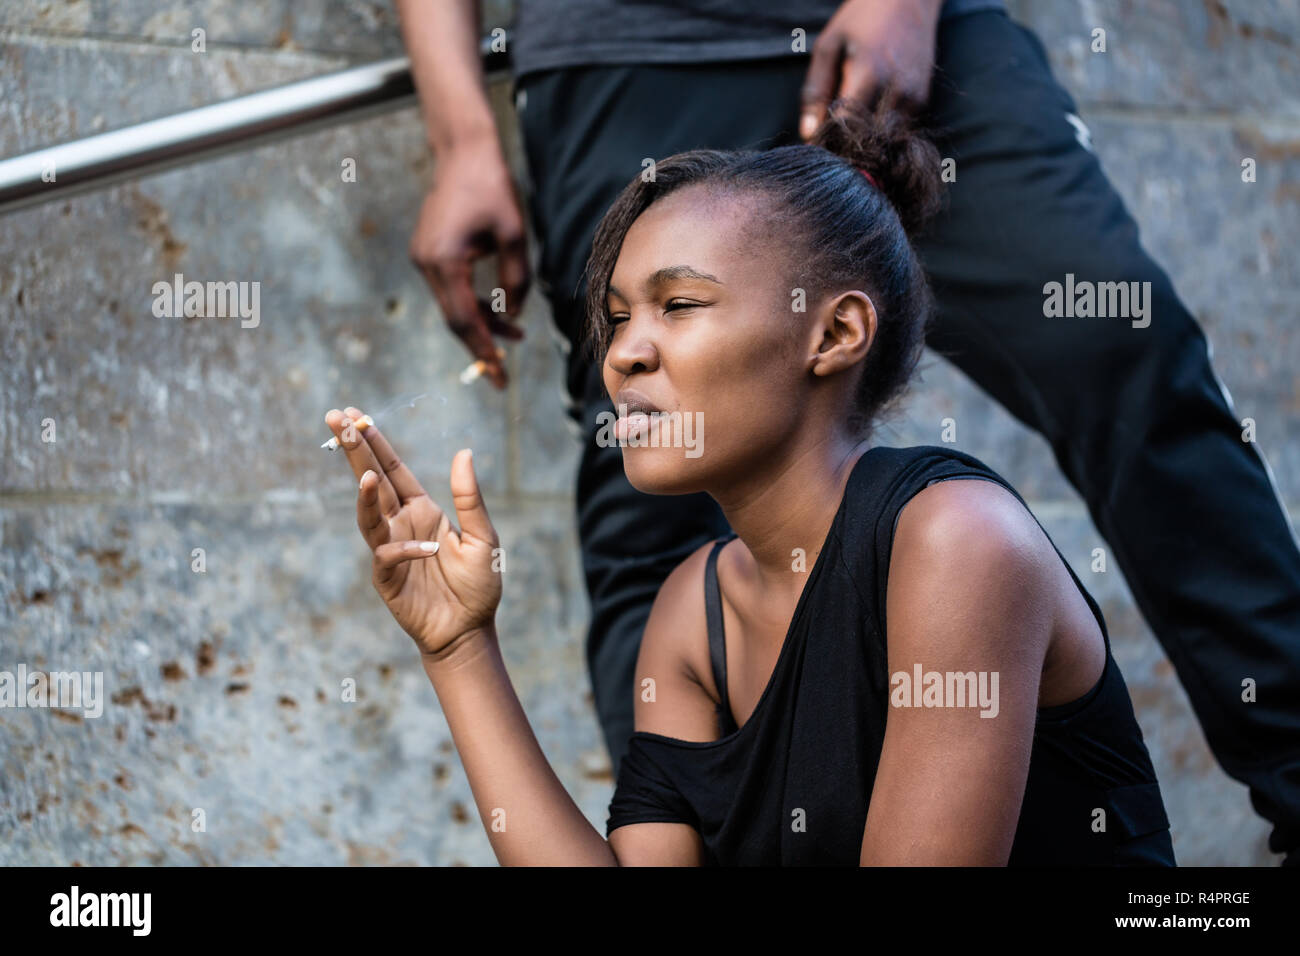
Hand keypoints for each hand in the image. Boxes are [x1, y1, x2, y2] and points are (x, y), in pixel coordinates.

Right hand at [324, 406, 501, 658]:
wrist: (469, 631)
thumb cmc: (478, 585)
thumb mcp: (483, 536)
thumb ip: (470, 498)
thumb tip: (464, 452)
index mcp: (421, 510)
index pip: (392, 469)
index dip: (374, 442)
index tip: (355, 415)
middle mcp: (400, 525)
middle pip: (372, 481)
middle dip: (355, 452)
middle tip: (336, 419)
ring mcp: (390, 550)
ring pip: (368, 516)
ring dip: (364, 497)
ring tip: (364, 476)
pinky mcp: (388, 579)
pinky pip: (387, 557)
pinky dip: (403, 550)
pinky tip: (428, 549)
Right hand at [409, 141, 528, 389]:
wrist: (463, 152)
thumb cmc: (491, 188)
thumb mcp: (514, 235)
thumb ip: (516, 278)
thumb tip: (516, 314)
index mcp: (445, 260)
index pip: (465, 319)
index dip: (483, 349)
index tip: (499, 375)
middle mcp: (426, 263)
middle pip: (454, 320)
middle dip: (480, 346)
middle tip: (503, 375)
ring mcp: (423, 258)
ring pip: (453, 307)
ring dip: (482, 323)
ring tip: (516, 334)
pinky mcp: (428, 253)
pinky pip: (451, 290)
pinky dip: (473, 304)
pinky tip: (500, 310)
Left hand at [799, 0, 942, 138]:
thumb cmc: (861, 19)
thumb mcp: (829, 46)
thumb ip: (816, 91)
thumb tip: (808, 134)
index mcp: (869, 75)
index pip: (844, 129)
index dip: (827, 140)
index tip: (816, 140)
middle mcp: (896, 91)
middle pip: (865, 140)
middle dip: (845, 143)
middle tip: (831, 133)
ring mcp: (913, 98)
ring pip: (882, 140)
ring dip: (864, 139)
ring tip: (850, 120)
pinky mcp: (922, 101)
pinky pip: (897, 130)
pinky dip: (881, 129)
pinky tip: (869, 110)